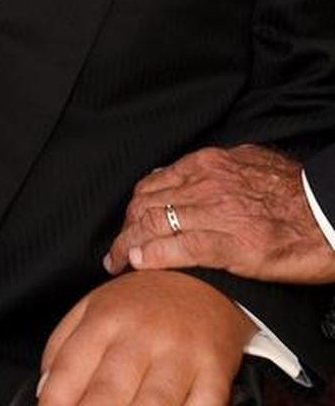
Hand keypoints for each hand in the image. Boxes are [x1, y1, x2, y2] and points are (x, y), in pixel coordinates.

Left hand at [39, 272, 251, 405]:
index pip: (69, 369)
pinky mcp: (214, 370)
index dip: (55, 403)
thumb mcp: (93, 308)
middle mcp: (141, 335)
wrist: (202, 275)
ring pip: (154, 405)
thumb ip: (63, 348)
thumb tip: (45, 392)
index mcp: (105, 319)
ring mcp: (180, 353)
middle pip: (108, 393)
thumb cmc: (142, 303)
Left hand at [104, 144, 334, 283]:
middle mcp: (207, 183)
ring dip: (129, 245)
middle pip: (147, 204)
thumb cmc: (293, 190)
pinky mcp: (234, 244)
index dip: (132, 208)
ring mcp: (219, 212)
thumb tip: (186, 174)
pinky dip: (156, 255)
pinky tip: (141, 263)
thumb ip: (214, 169)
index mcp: (209, 164)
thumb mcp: (247, 162)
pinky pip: (183, 247)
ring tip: (117, 262)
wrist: (327, 210)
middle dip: (124, 229)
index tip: (125, 225)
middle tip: (113, 251)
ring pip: (157, 224)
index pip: (154, 184)